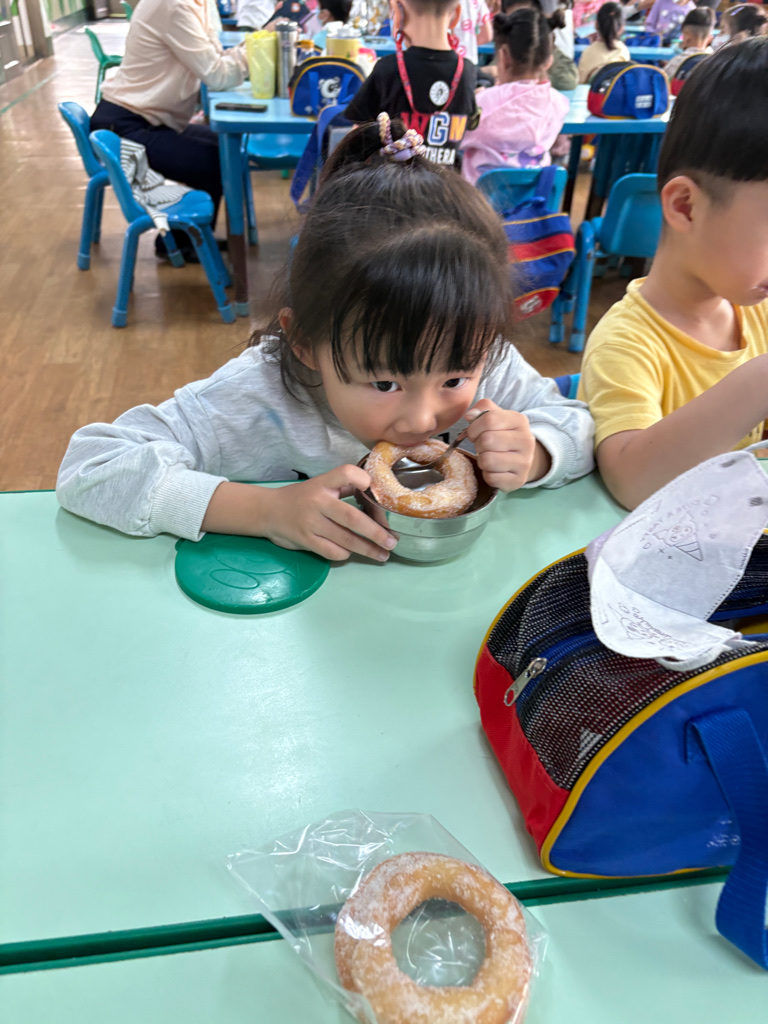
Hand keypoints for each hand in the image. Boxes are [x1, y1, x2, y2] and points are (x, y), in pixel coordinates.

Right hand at [257, 465, 397, 561]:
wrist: (269, 511)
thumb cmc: (302, 497)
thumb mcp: (321, 485)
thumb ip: (345, 487)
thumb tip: (378, 496)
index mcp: (323, 483)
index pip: (345, 473)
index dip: (361, 479)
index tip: (373, 489)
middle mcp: (318, 501)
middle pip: (352, 518)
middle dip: (376, 532)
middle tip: (393, 541)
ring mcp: (311, 523)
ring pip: (345, 539)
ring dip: (368, 549)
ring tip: (383, 554)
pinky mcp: (306, 540)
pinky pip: (332, 551)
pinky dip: (346, 554)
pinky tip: (353, 554)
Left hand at [465, 399, 549, 490]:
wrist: (522, 458)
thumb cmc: (503, 435)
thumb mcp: (496, 417)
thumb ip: (482, 410)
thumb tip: (470, 415)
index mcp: (520, 420)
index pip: (489, 419)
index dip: (474, 427)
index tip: (474, 433)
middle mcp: (526, 440)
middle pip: (487, 440)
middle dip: (478, 444)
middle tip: (482, 447)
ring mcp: (524, 462)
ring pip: (487, 461)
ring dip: (481, 460)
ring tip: (488, 457)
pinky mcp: (519, 480)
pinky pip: (491, 478)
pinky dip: (487, 475)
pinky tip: (494, 470)